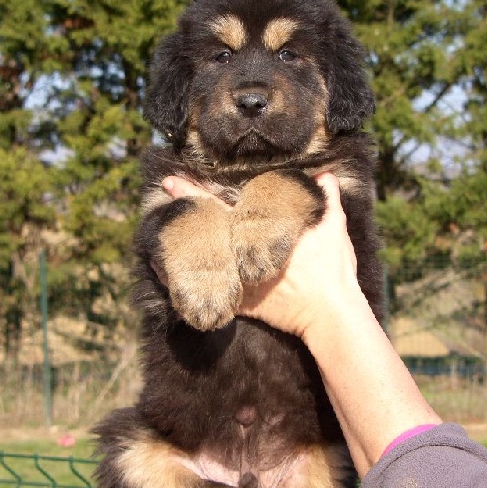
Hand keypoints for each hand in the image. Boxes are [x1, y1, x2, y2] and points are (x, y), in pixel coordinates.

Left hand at [161, 172, 360, 339]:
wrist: (330, 313)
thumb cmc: (332, 270)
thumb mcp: (334, 229)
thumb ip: (328, 199)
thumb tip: (326, 174)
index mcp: (259, 232)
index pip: (219, 206)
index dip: (194, 192)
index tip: (170, 181)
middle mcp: (242, 254)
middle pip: (204, 230)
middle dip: (181, 214)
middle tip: (160, 199)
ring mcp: (239, 280)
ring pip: (201, 266)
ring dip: (178, 255)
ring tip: (152, 246)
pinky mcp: (242, 305)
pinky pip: (210, 298)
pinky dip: (191, 295)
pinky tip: (171, 287)